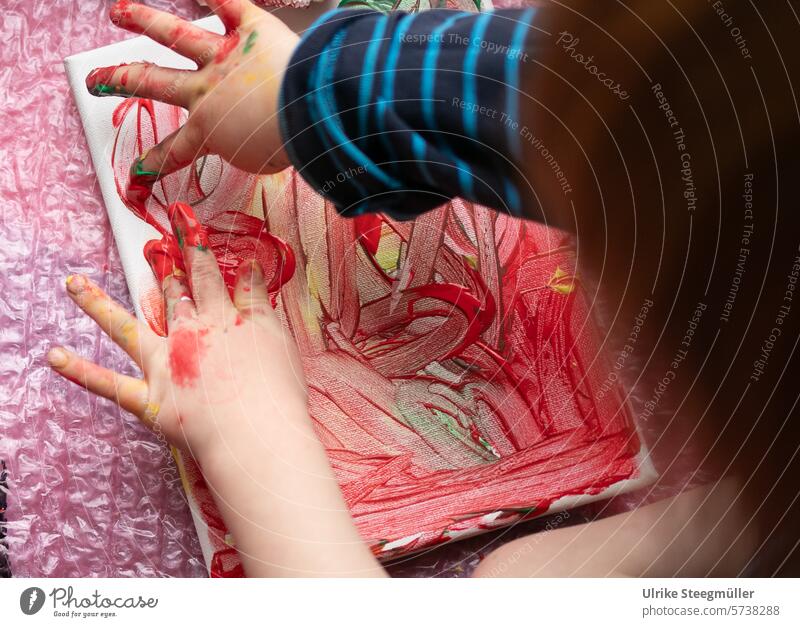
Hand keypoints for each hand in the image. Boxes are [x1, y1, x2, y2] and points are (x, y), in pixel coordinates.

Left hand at [48, 201, 307, 459]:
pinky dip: (81, 372)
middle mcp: (186, 335)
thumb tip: (249, 268)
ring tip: (73, 284)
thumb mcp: (276, 338)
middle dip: (160, 270)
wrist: (256, 434)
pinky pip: (110, 384)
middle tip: (149, 249)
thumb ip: (258, 301)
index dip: (194, 244)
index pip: (206, 273)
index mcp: (220, 319)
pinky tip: (54, 357)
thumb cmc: (276, 391)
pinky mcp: (150, 399)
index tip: (183, 220)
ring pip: (125, 328)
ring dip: (97, 305)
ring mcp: (163, 365)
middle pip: (170, 296)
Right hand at [86, 0, 298, 184]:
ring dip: (144, 20)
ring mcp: (224, 57)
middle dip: (121, 80)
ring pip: (175, 34)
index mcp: (209, 129)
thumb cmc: (286, 142)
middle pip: (153, 83)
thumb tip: (251, 139)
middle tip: (98, 79)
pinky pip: (229, 3)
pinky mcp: (252, 30)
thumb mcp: (259, 160)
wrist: (304, 111)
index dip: (153, 163)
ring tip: (121, 11)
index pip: (175, 150)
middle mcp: (207, 90)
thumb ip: (246, 148)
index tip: (138, 172)